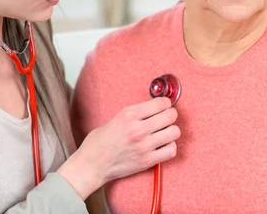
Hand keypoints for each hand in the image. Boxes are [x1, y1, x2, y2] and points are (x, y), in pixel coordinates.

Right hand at [58, 97, 179, 199]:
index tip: (165, 105)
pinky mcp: (147, 161)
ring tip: (165, 132)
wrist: (92, 164)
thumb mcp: (116, 118)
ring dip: (172, 131)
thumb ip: (136, 113)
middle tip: (167, 117)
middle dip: (171, 114)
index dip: (166, 103)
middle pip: (170, 116)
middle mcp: (138, 129)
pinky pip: (171, 150)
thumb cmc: (99, 142)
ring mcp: (144, 146)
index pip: (160, 103)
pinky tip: (163, 145)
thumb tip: (154, 108)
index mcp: (129, 115)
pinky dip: (170, 147)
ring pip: (174, 132)